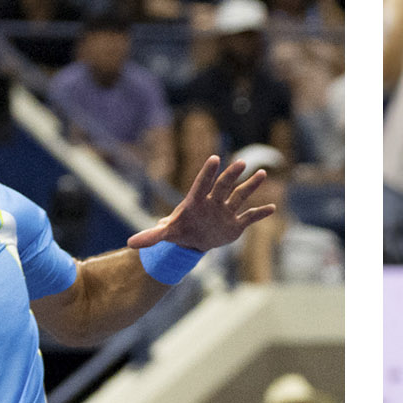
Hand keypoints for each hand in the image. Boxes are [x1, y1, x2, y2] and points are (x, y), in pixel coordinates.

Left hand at [129, 155, 276, 253]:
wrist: (194, 239)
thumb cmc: (180, 230)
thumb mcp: (166, 234)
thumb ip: (151, 236)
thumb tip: (130, 243)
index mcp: (196, 200)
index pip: (202, 183)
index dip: (207, 173)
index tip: (214, 159)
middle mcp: (213, 201)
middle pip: (223, 186)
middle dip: (231, 176)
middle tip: (241, 163)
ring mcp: (226, 211)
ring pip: (239, 196)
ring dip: (250, 186)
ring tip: (262, 174)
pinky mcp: (236, 223)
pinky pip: (249, 216)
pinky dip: (260, 213)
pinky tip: (272, 208)